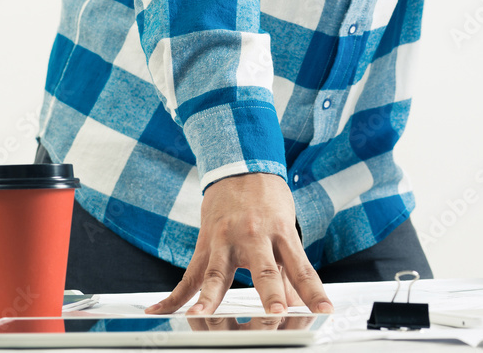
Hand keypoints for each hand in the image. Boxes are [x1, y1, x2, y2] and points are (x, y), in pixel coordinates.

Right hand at [143, 173, 333, 314]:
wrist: (241, 165)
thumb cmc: (268, 201)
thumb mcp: (285, 229)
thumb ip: (289, 270)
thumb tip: (300, 304)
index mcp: (282, 234)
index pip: (302, 269)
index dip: (314, 292)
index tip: (324, 312)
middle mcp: (256, 237)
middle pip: (265, 270)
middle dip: (271, 293)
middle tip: (277, 314)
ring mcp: (228, 240)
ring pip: (219, 273)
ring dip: (210, 297)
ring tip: (201, 317)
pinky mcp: (206, 243)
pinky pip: (188, 275)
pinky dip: (173, 297)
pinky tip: (157, 311)